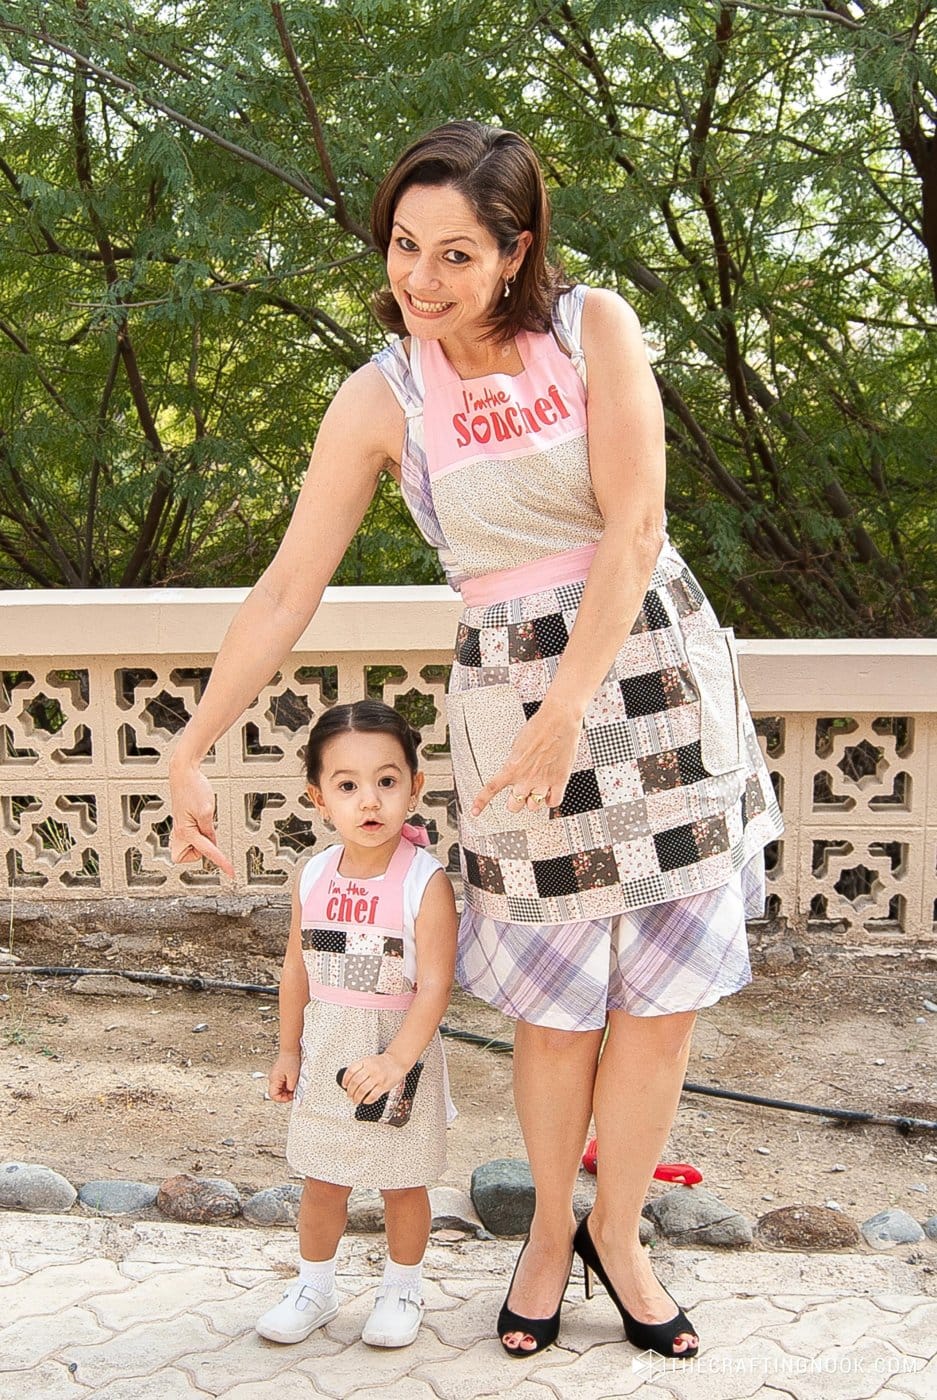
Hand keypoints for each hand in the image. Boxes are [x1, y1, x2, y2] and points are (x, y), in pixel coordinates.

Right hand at [168, 756, 234, 877]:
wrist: (182, 772)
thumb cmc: (193, 788)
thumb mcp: (207, 810)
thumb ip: (209, 831)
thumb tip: (212, 843)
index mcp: (185, 832)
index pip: (207, 852)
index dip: (221, 862)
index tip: (231, 873)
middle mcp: (180, 833)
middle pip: (192, 856)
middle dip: (202, 849)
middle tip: (206, 831)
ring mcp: (181, 828)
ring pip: (192, 846)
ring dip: (201, 839)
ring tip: (203, 819)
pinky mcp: (184, 823)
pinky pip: (193, 836)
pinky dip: (200, 832)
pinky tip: (202, 817)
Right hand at [268, 1051, 300, 1102]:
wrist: (291, 1049)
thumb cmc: (291, 1060)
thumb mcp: (293, 1077)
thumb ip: (291, 1087)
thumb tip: (291, 1092)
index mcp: (274, 1080)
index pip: (273, 1096)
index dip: (282, 1099)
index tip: (290, 1097)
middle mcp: (273, 1078)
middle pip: (276, 1092)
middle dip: (285, 1094)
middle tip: (293, 1092)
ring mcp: (275, 1075)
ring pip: (279, 1088)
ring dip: (287, 1089)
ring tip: (294, 1086)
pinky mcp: (279, 1073)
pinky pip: (282, 1082)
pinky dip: (287, 1084)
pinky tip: (293, 1081)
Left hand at [339, 1052, 407, 1105]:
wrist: (396, 1062)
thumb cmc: (381, 1063)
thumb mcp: (368, 1061)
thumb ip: (359, 1069)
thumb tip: (348, 1082)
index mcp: (365, 1062)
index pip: (351, 1071)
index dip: (345, 1080)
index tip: (344, 1085)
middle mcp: (371, 1069)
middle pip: (355, 1082)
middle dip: (350, 1091)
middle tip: (349, 1095)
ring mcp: (378, 1077)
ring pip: (362, 1090)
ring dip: (357, 1098)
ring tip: (355, 1100)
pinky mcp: (384, 1086)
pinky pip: (372, 1096)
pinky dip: (367, 1100)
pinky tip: (365, 1100)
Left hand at [470, 700, 580, 818]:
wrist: (559, 720)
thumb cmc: (539, 727)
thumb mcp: (517, 744)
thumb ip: (514, 762)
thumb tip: (515, 770)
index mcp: (512, 767)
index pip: (492, 789)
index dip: (482, 802)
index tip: (476, 811)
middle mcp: (526, 777)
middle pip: (514, 805)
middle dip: (515, 801)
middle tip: (518, 795)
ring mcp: (543, 781)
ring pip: (533, 807)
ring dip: (533, 801)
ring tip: (536, 792)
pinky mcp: (560, 781)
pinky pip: (554, 802)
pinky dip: (551, 801)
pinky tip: (550, 795)